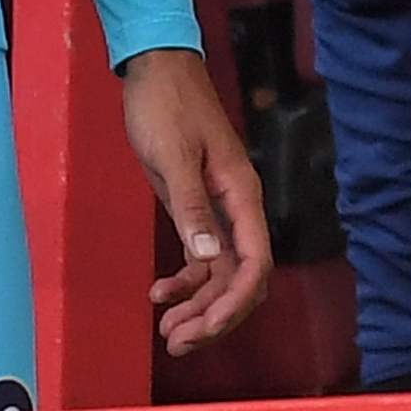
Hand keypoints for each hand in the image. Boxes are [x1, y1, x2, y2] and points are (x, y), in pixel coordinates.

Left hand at [121, 48, 275, 356]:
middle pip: (240, 279)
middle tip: (176, 342)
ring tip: (168, 331)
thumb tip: (205, 257)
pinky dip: (185, 281)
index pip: (254, 265)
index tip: (203, 329)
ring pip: (221, 275)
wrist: (156, 69)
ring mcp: (217, 211)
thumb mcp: (171, 154)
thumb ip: (189, 206)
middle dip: (213, 316)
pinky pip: (202, 258)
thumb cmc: (166, 105)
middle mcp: (236, 209)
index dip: (234, 304)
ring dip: (198, 306)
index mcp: (240, 196)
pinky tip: (159, 293)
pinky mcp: (196, 208)